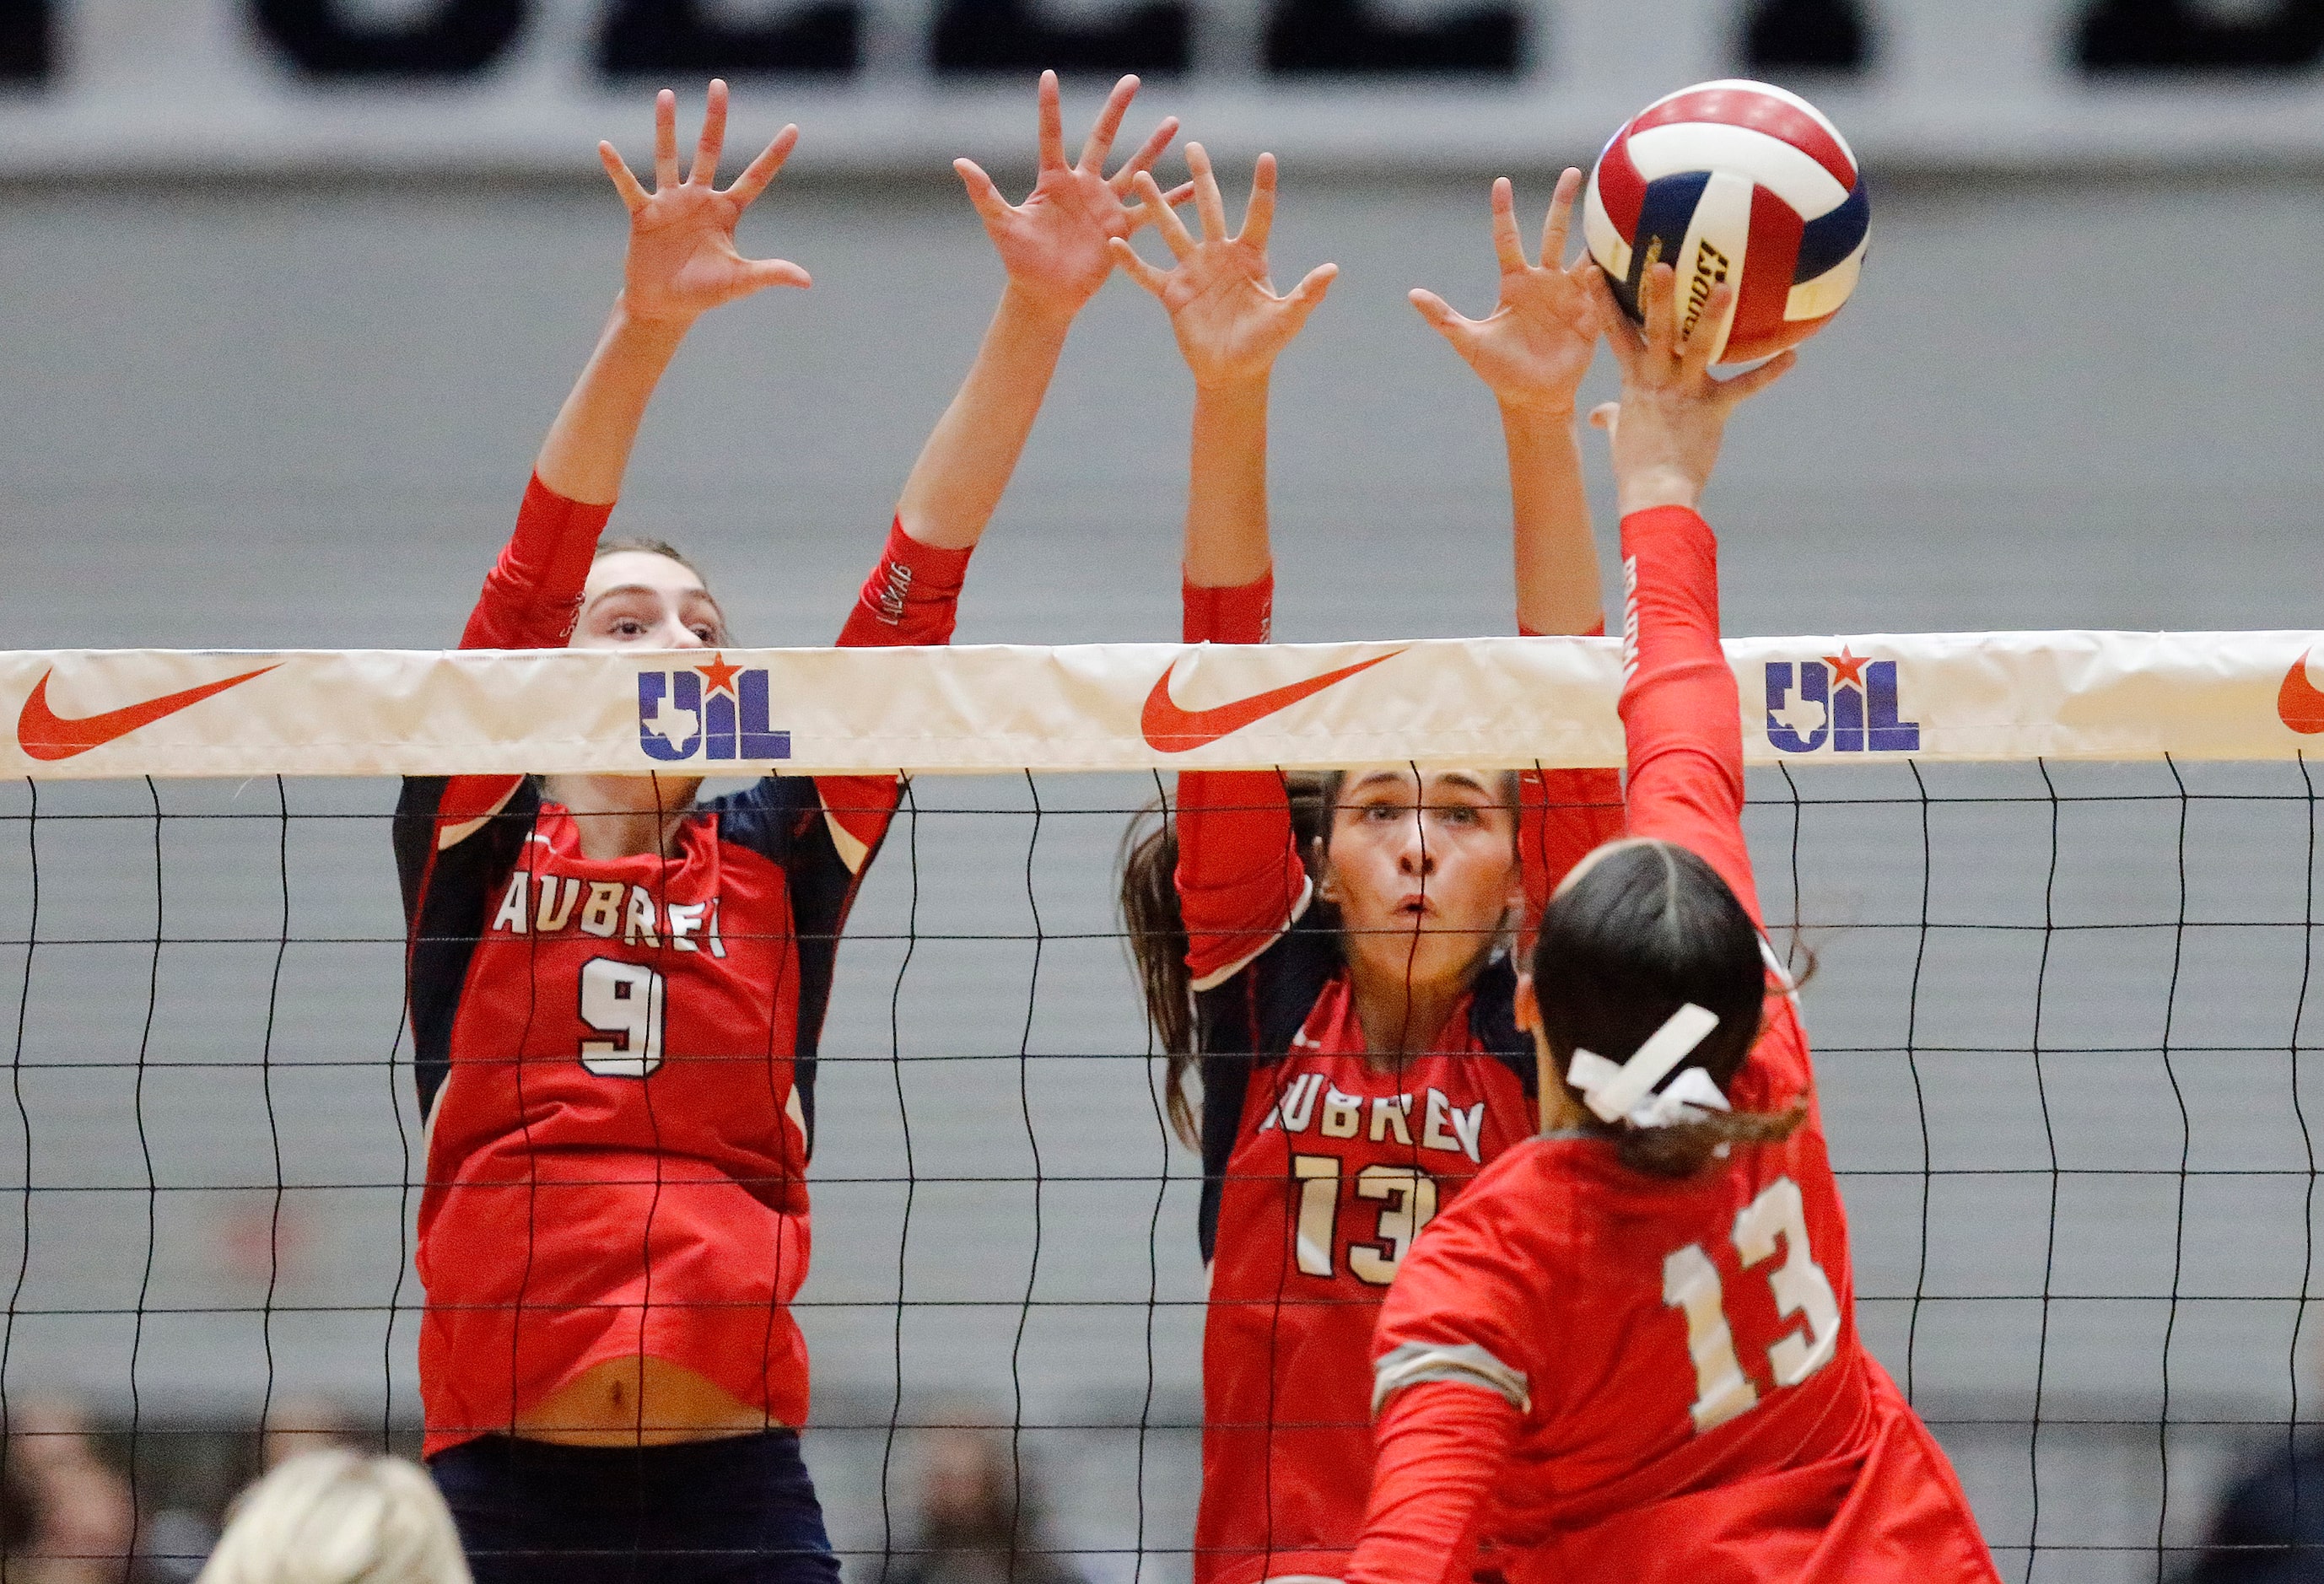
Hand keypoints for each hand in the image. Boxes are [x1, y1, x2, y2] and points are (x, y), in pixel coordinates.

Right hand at [598, 80, 810, 325]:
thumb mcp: (739, 282)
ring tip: (666, 95)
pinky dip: (617, 168)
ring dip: (667, 127)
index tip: (794, 128)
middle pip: (709, 151)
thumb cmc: (703, 293)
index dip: (774, 155)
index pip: (756, 178)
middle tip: (719, 85)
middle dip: (715, 119)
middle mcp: (699, 199)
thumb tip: (807, 280)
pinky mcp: (643, 214)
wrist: (663, 306)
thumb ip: (769, 273)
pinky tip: (605, 146)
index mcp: (726, 211)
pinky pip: (629, 186)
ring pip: (669, 157)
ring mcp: (670, 203)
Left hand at [954, 71, 1190, 321]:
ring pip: (1134, 168)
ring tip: (1174, 123)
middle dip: (1117, 110)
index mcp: (1053, 180)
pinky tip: (1192, 185)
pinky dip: (1170, 199)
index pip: (1051, 135)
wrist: (1044, 293)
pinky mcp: (1120, 228)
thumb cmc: (1019, 260)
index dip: (1050, 106)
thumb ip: (985, 193)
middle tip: (1132, 81)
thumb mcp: (1001, 224)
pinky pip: (1150, 211)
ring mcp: (1104, 205)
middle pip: (1102, 139)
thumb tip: (961, 162)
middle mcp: (1082, 186)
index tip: (1049, 75)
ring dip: (1153, 147)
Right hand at [1111, 145, 1338, 389]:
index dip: (1263, 187)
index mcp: (1250, 257)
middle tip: (1193, 146)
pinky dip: (1130, 261)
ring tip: (1142, 177)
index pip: (1258, 214)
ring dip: (1158, 205)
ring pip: (1173, 231)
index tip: (1266, 157)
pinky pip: (1147, 273)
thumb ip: (1307, 293)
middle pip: (1209, 208)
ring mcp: (1194, 271)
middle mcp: (1219, 256)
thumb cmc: (1264, 345)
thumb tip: (1333, 269)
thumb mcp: (1287, 318)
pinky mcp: (1173, 293)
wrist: (1233, 373)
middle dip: (1202, 177)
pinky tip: (1114, 241)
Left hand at [1411, 170, 1599, 414]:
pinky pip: (1602, 289)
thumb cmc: (1499, 370)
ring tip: (1614, 205)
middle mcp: (1545, 282)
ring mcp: (1570, 296)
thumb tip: (1412, 295)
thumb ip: (1443, 317)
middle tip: (1574, 172)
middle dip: (1563, 203)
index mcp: (1515, 283)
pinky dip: (1608, 274)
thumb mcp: (1469, 342)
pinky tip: (1620, 256)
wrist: (1531, 398)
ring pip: (1584, 254)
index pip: (1507, 238)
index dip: (1503, 211)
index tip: (1501, 182)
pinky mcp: (1591, 315)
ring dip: (1596, 233)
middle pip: (1553, 233)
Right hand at [1585, 262, 1794, 514]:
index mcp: (1634, 380)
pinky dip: (1769, 373)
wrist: (1656, 492)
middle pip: (1655, 330)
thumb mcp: (1619, 436)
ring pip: (1698, 347)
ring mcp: (1685, 392)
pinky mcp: (1713, 409)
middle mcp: (1657, 379)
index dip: (1602, 300)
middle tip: (1663, 263)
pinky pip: (1745, 388)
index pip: (1614, 333)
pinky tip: (1793, 355)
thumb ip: (1611, 418)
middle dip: (1657, 296)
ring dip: (1710, 317)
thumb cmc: (1635, 465)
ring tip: (1724, 287)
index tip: (1593, 268)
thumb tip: (1597, 415)